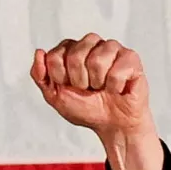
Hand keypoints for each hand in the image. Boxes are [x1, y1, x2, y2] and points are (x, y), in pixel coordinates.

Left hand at [31, 33, 164, 169]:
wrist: (111, 124)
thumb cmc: (85, 108)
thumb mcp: (54, 96)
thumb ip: (40, 75)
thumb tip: (39, 52)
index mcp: (71, 50)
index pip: (54, 56)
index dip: (60, 78)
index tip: (69, 87)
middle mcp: (91, 44)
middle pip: (74, 55)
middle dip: (78, 80)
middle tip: (87, 88)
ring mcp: (112, 48)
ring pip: (97, 60)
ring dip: (97, 82)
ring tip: (102, 87)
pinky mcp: (131, 57)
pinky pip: (117, 70)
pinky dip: (115, 86)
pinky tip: (117, 88)